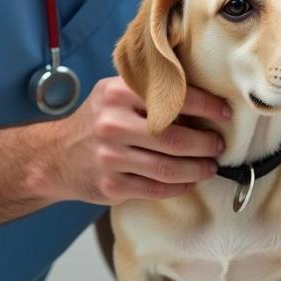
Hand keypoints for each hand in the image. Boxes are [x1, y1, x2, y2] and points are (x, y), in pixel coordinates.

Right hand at [43, 77, 228, 204]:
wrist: (55, 156)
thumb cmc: (100, 121)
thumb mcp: (117, 94)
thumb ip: (152, 92)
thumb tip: (207, 97)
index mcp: (118, 92)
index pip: (174, 97)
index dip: (207, 106)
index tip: (225, 113)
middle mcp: (112, 123)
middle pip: (175, 138)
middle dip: (206, 144)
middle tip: (219, 145)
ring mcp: (110, 157)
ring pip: (168, 168)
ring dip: (197, 169)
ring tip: (210, 166)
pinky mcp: (110, 186)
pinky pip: (156, 188)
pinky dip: (179, 186)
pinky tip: (189, 181)